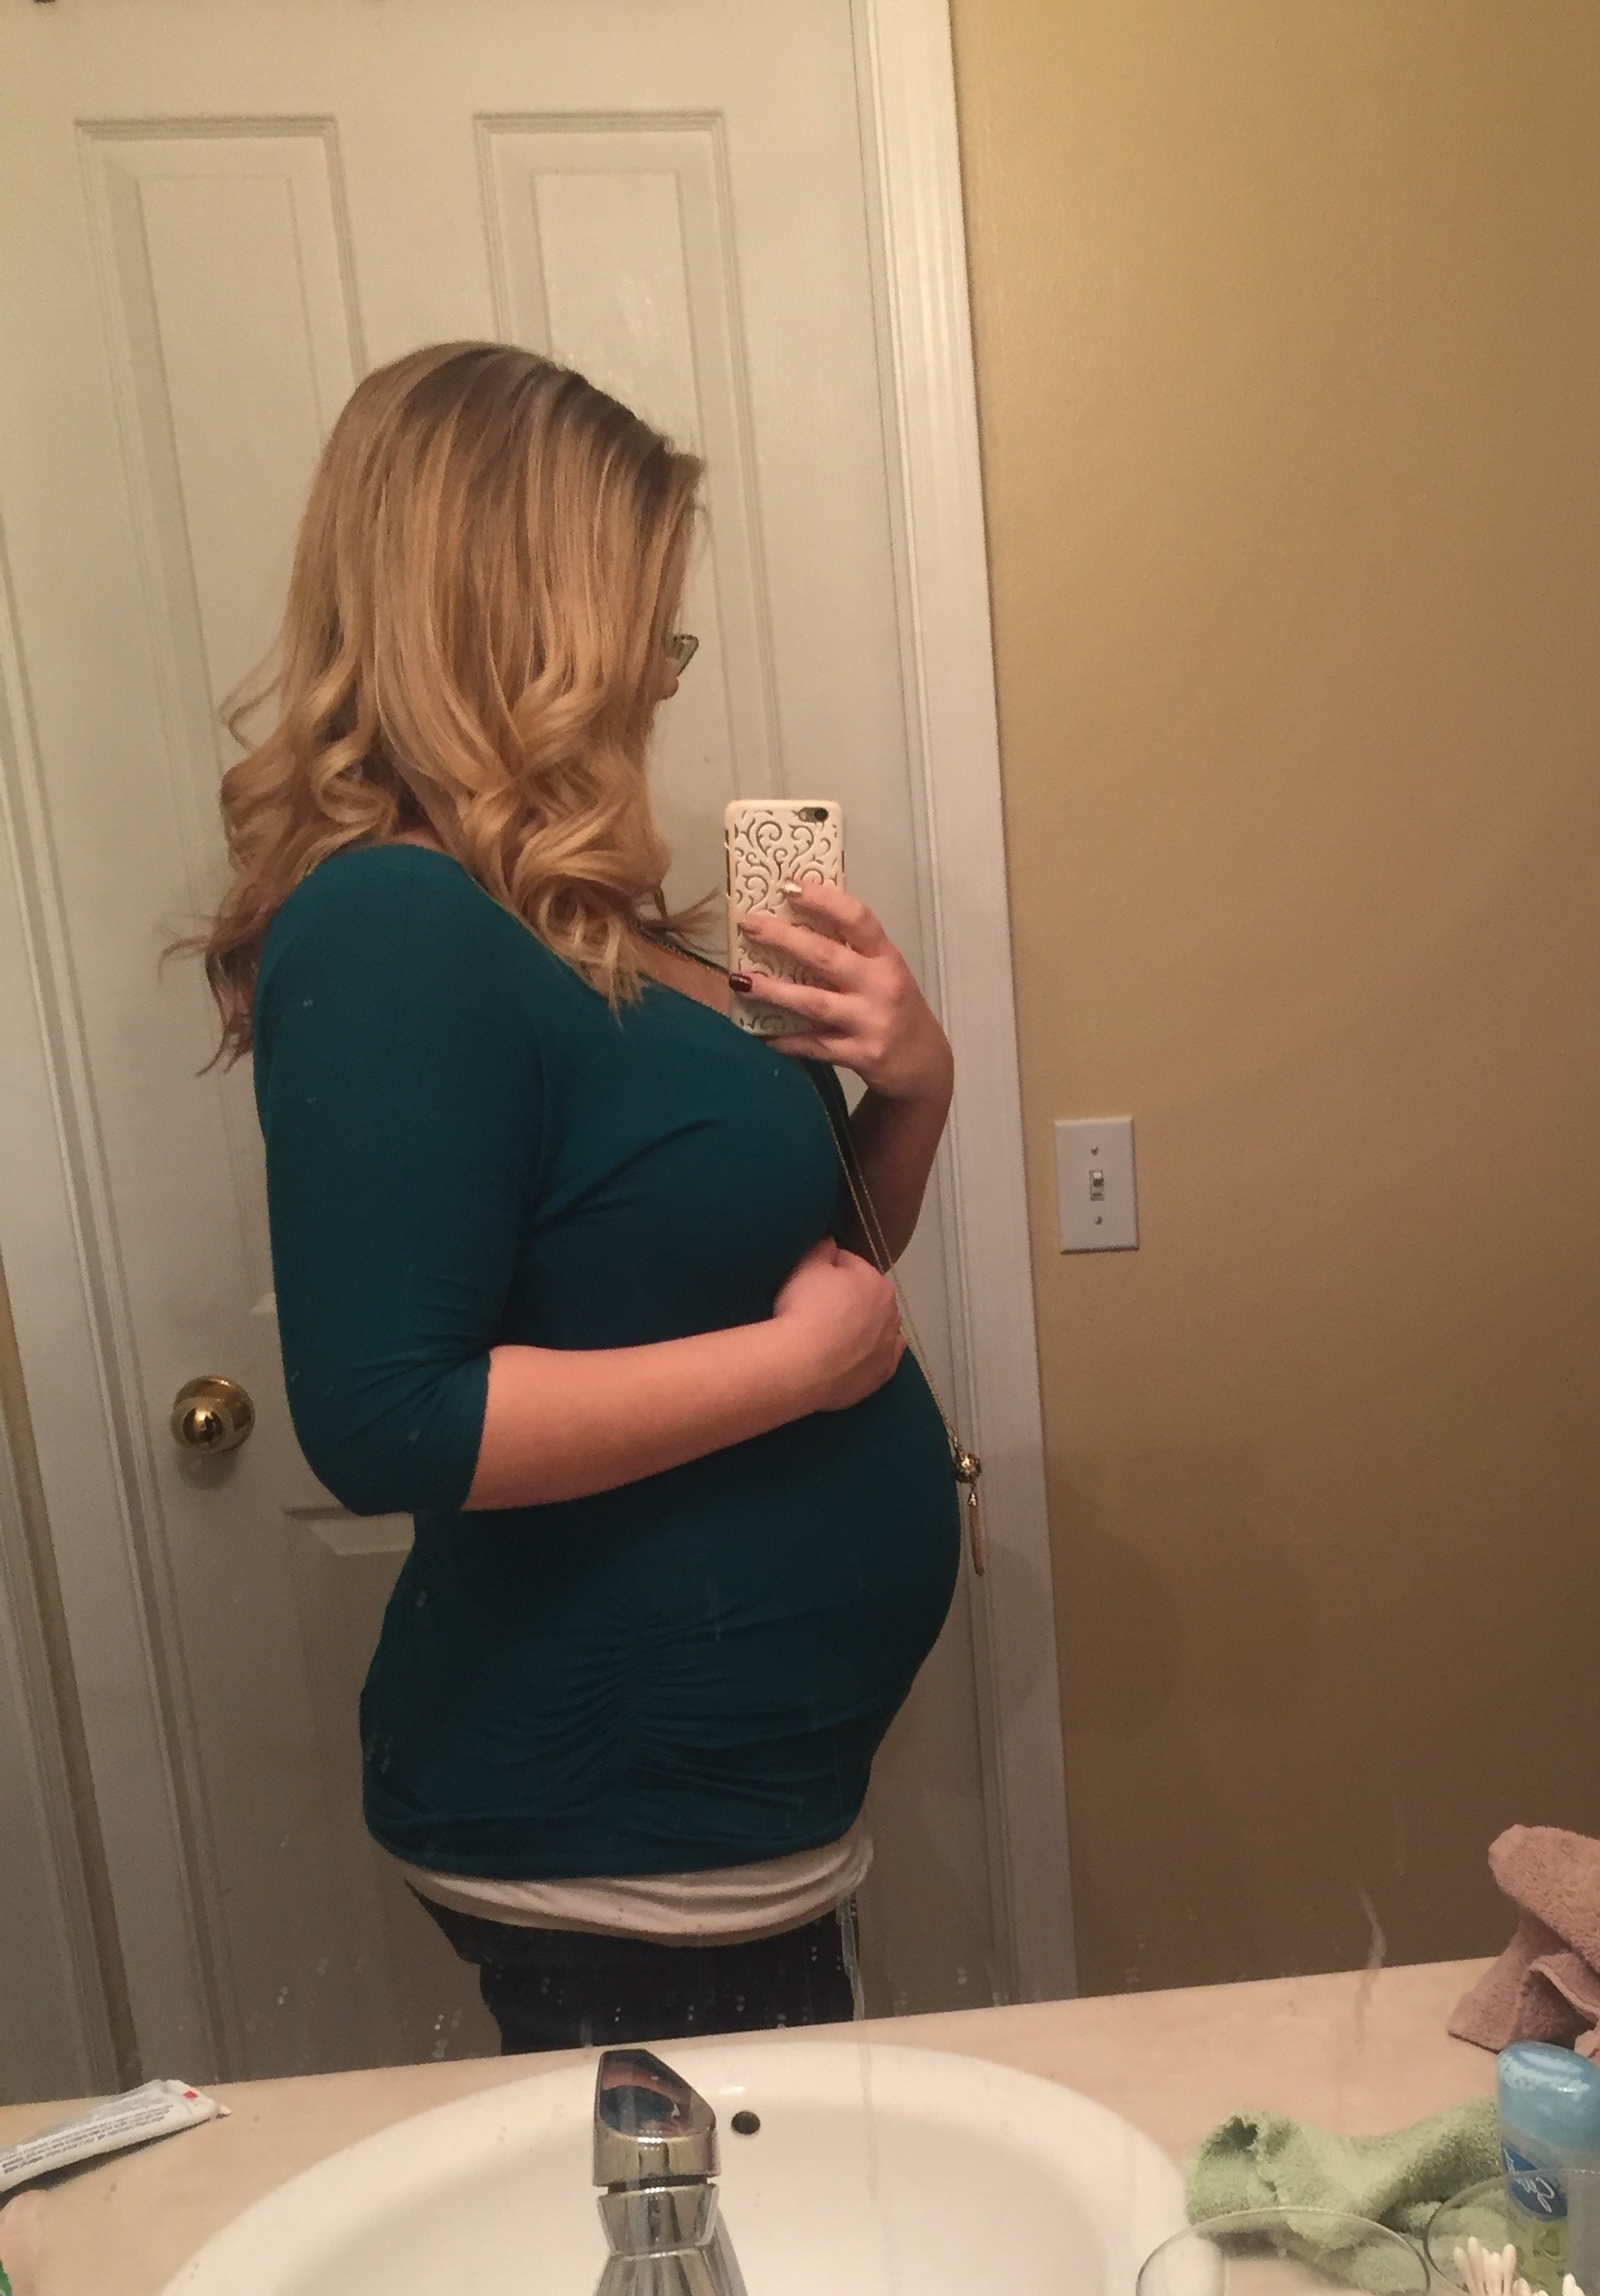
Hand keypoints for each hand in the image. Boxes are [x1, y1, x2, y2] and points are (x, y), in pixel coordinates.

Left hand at [735, 881, 953, 1103]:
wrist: (924, 1064)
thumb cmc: (897, 1009)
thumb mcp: (885, 973)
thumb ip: (852, 951)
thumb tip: (797, 922)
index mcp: (886, 959)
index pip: (858, 919)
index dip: (824, 900)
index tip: (790, 886)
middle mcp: (880, 986)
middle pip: (826, 956)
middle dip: (784, 938)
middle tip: (749, 925)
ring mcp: (870, 1022)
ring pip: (814, 1002)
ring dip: (774, 990)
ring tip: (740, 980)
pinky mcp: (859, 1055)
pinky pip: (813, 1045)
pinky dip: (785, 1039)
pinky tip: (760, 1033)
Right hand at [771, 1238, 904, 1410]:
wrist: (800, 1366)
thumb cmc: (804, 1309)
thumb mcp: (806, 1264)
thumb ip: (821, 1247)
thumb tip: (829, 1243)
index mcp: (876, 1283)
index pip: (851, 1267)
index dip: (827, 1270)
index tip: (808, 1281)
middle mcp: (891, 1314)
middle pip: (867, 1300)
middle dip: (848, 1301)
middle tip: (815, 1309)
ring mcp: (888, 1348)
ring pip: (876, 1331)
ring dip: (861, 1330)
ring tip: (830, 1338)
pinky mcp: (880, 1377)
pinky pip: (877, 1361)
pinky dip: (866, 1357)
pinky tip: (848, 1359)